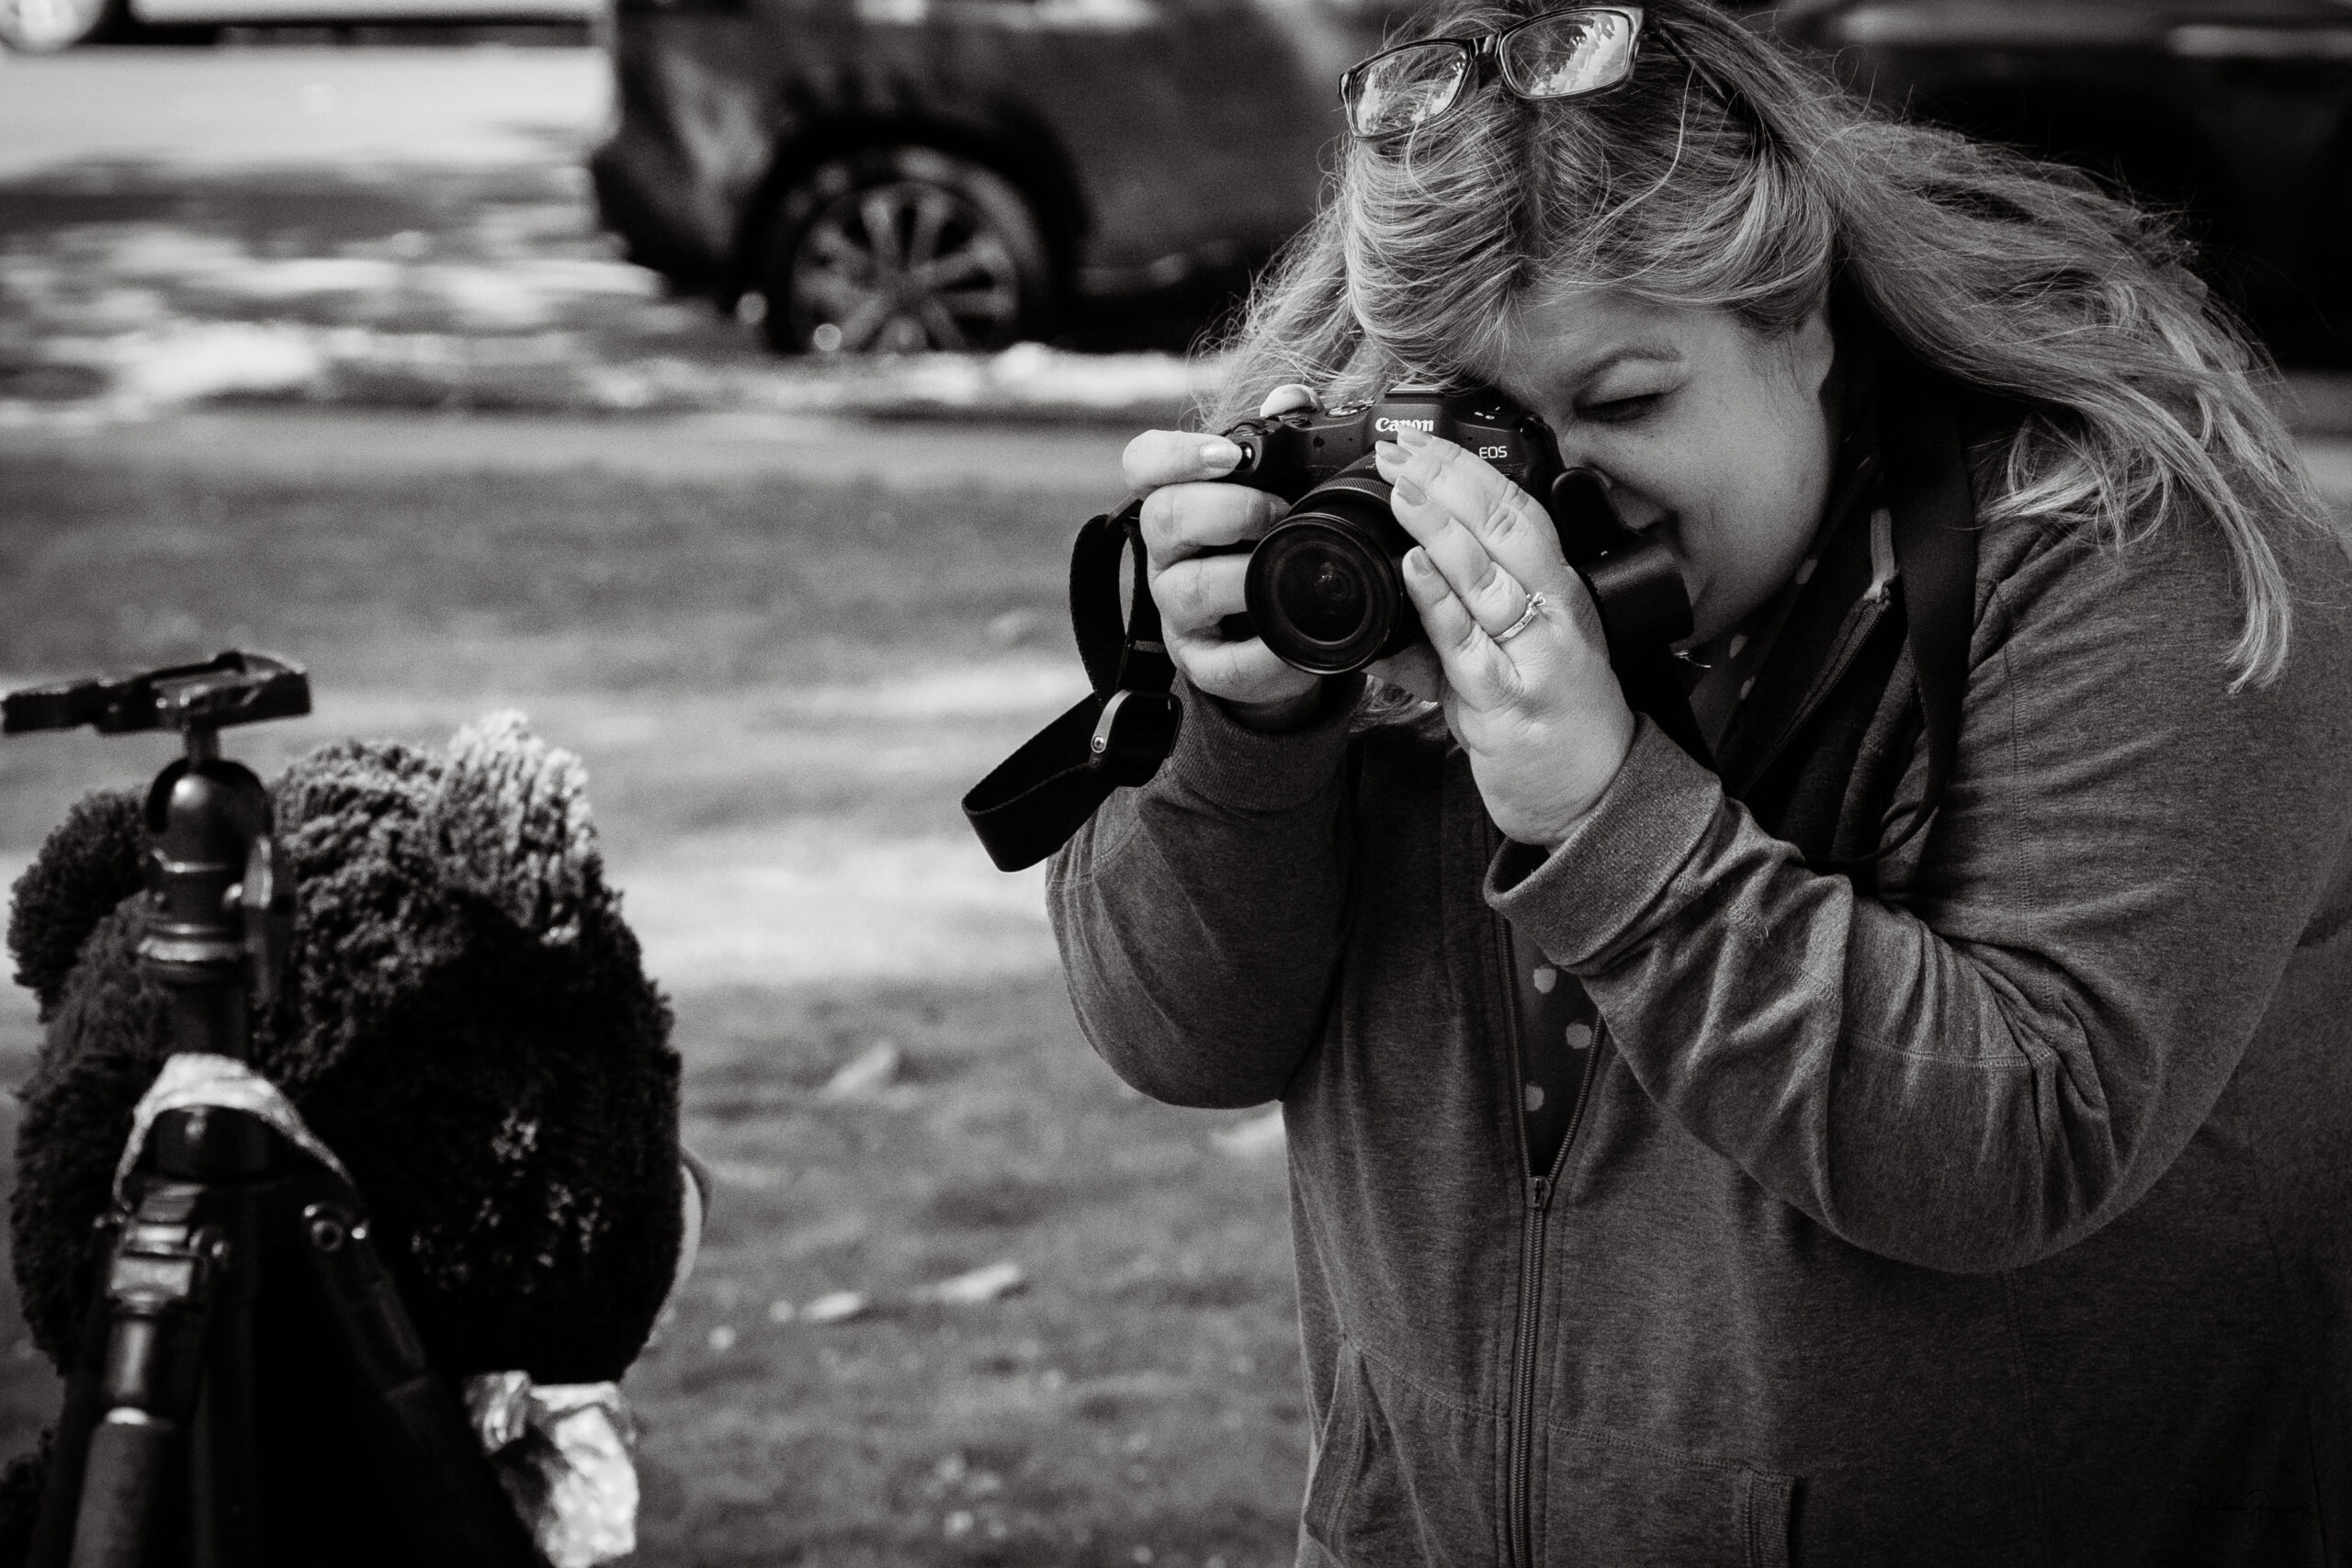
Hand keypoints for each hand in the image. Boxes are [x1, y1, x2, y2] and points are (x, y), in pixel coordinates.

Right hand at [1122, 386, 1326, 731]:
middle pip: (1163, 516)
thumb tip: (1291, 397)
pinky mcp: (1203, 663)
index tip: (1227, 454)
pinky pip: (1220, 663)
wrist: (1287, 631)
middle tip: (1277, 511)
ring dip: (1240, 574)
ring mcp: (1179, 610)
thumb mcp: (1281, 488)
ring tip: (1286, 568)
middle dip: (1226, 509)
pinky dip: (1259, 652)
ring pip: (1184, 588)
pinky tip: (1289, 637)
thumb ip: (1284, 438)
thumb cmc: (1273, 545)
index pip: (1143, 463)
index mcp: (1178, 499)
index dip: (1176, 454)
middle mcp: (1167, 553)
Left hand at [1374, 427, 1636, 846]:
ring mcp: (1534, 658)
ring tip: (1400, 487)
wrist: (1591, 799)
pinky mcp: (1508, 702)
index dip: (1470, 468)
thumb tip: (1394, 581)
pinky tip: (1412, 567)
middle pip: (1506, 527)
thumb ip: (1454, 621)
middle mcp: (1556, 615)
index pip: (1522, 510)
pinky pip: (1467, 644)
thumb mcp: (1510, 656)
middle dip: (1449, 478)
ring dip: (1438, 525)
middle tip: (1399, 448)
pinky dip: (1437, 601)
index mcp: (1562, 592)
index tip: (1422, 440)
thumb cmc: (1556, 723)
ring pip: (1487, 576)